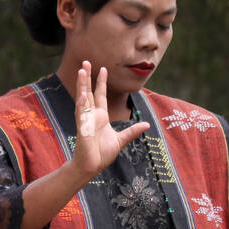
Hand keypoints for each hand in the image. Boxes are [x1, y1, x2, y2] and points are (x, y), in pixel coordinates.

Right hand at [69, 61, 149, 181]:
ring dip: (82, 85)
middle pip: (89, 92)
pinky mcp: (83, 129)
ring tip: (81, 70)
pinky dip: (82, 104)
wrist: (93, 166)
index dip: (100, 82)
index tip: (103, 69)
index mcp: (100, 117)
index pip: (99, 95)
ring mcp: (86, 121)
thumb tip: (146, 125)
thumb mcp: (121, 140)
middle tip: (86, 62)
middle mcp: (92, 116)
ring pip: (83, 99)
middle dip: (87, 77)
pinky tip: (83, 94)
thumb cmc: (102, 154)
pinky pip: (82, 114)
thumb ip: (132, 131)